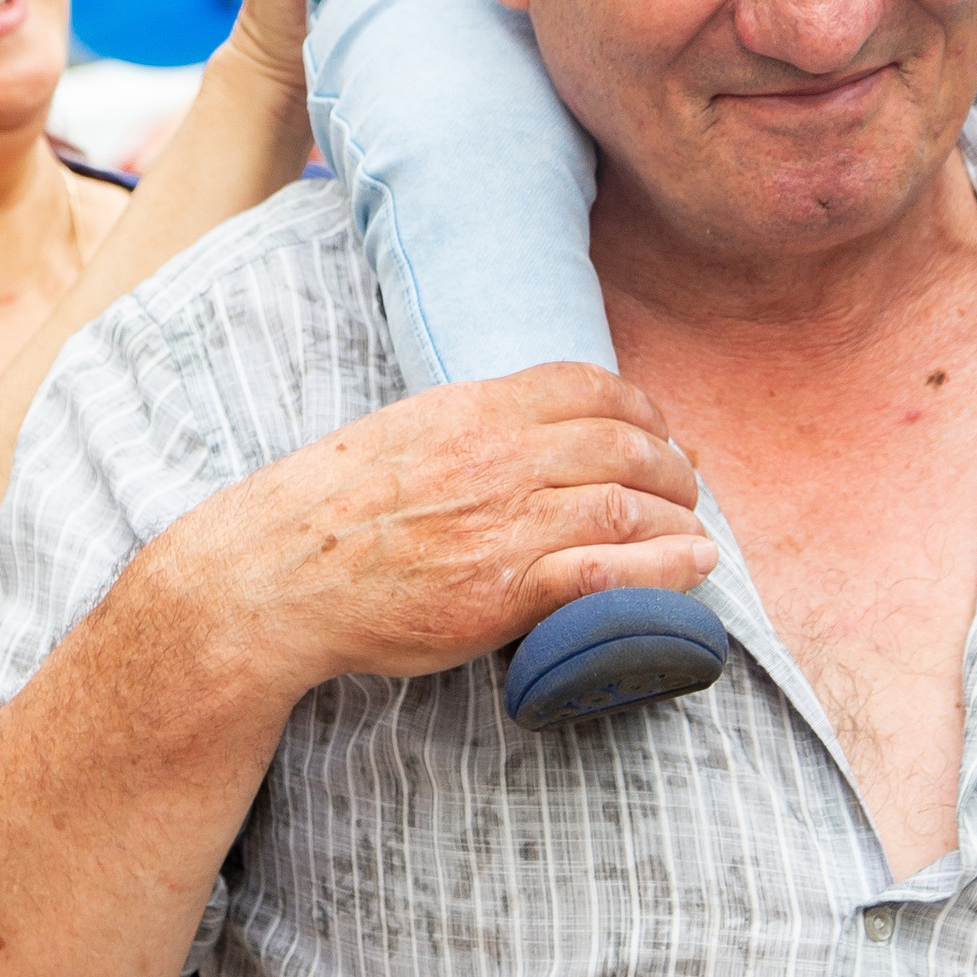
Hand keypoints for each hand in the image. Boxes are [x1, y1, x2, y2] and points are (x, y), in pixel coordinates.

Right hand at [200, 364, 717, 700]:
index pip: (589, 386)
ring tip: (696, 536)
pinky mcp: (507, 590)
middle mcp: (501, 456)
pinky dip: (664, 569)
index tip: (660, 432)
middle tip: (687, 490)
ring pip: (629, 506)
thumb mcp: (405, 431)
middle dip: (673, 468)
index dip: (642, 408)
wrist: (280, 574)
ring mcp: (508, 523)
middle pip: (625, 445)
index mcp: (476, 408)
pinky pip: (608, 573)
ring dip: (679, 520)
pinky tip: (692, 569)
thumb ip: (472, 425)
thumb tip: (527, 427)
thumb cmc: (333, 509)